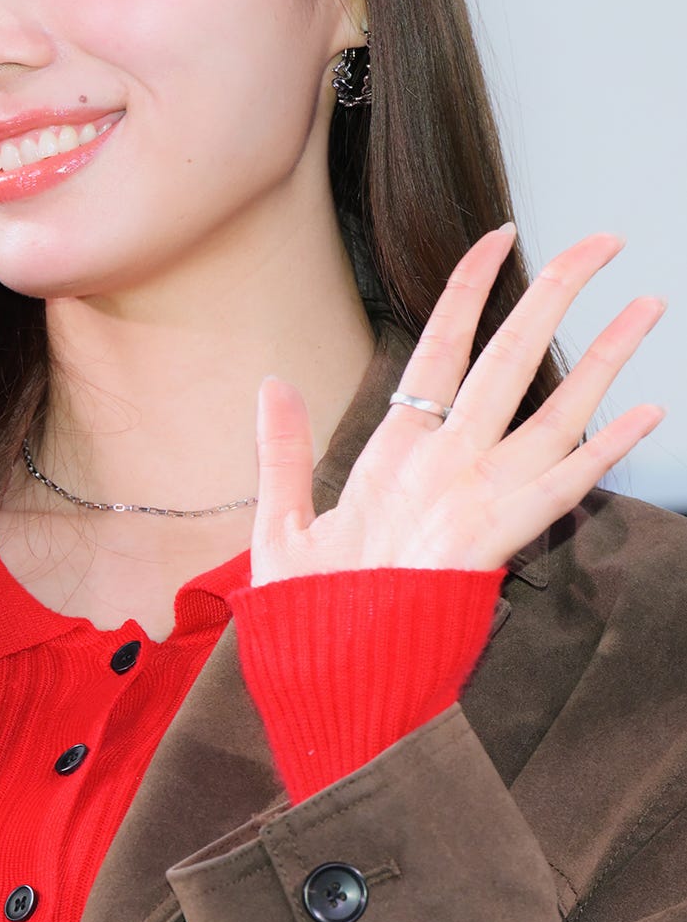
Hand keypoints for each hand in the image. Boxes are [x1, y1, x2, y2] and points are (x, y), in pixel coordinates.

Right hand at [250, 227, 666, 584]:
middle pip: (509, 357)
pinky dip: (610, 448)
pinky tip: (648, 412)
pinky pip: (569, 487)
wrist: (338, 685)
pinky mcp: (503, 544)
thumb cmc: (312, 615)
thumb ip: (279, 451)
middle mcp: (442, 462)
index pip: (436, 345)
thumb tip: (271, 384)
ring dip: (607, 356)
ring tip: (649, 307)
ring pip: (556, 411)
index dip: (469, 286)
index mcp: (389, 452)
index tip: (501, 237)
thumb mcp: (279, 530)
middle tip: (603, 243)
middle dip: (558, 291)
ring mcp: (478, 500)